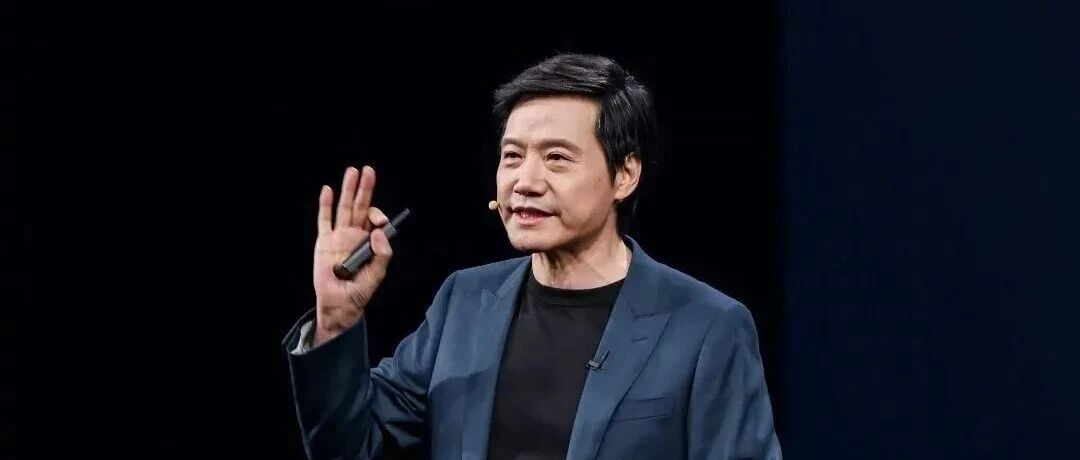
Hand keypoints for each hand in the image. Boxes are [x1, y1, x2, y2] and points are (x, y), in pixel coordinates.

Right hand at [312, 166, 392, 345]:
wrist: (339, 304)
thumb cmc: (359, 292)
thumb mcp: (377, 275)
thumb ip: (382, 255)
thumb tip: (379, 232)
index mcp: (369, 242)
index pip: (374, 220)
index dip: (378, 215)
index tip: (381, 221)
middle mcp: (354, 235)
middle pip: (360, 207)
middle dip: (364, 188)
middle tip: (368, 170)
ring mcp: (338, 237)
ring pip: (344, 208)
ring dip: (348, 190)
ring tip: (352, 172)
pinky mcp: (324, 242)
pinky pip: (324, 220)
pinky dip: (325, 205)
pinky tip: (328, 190)